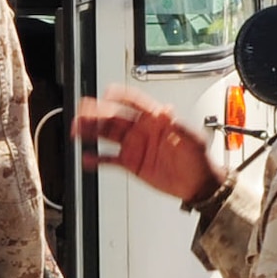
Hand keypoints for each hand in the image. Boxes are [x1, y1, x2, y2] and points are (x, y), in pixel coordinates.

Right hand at [74, 84, 225, 203]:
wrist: (198, 185)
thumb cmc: (199, 160)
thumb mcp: (193, 140)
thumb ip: (178, 126)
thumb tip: (167, 111)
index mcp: (156, 120)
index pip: (135, 103)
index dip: (121, 96)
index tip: (107, 93)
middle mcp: (142, 130)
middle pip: (115, 117)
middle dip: (97, 113)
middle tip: (83, 112)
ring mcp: (135, 146)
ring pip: (108, 134)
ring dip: (92, 131)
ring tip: (77, 130)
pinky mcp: (131, 163)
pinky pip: (109, 159)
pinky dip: (97, 158)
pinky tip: (87, 157)